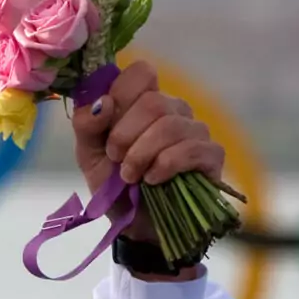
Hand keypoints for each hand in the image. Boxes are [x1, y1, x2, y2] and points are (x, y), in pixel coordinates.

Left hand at [70, 61, 222, 277]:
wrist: (136, 226)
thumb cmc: (114, 187)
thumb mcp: (90, 155)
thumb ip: (87, 125)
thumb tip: (101, 102)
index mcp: (143, 103)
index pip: (141, 72)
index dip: (121, 94)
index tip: (105, 123)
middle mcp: (173, 111)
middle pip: (154, 101)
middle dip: (126, 134)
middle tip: (116, 159)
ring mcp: (195, 131)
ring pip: (171, 124)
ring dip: (142, 154)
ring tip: (130, 176)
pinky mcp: (211, 156)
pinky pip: (190, 149)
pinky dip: (165, 165)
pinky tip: (154, 180)